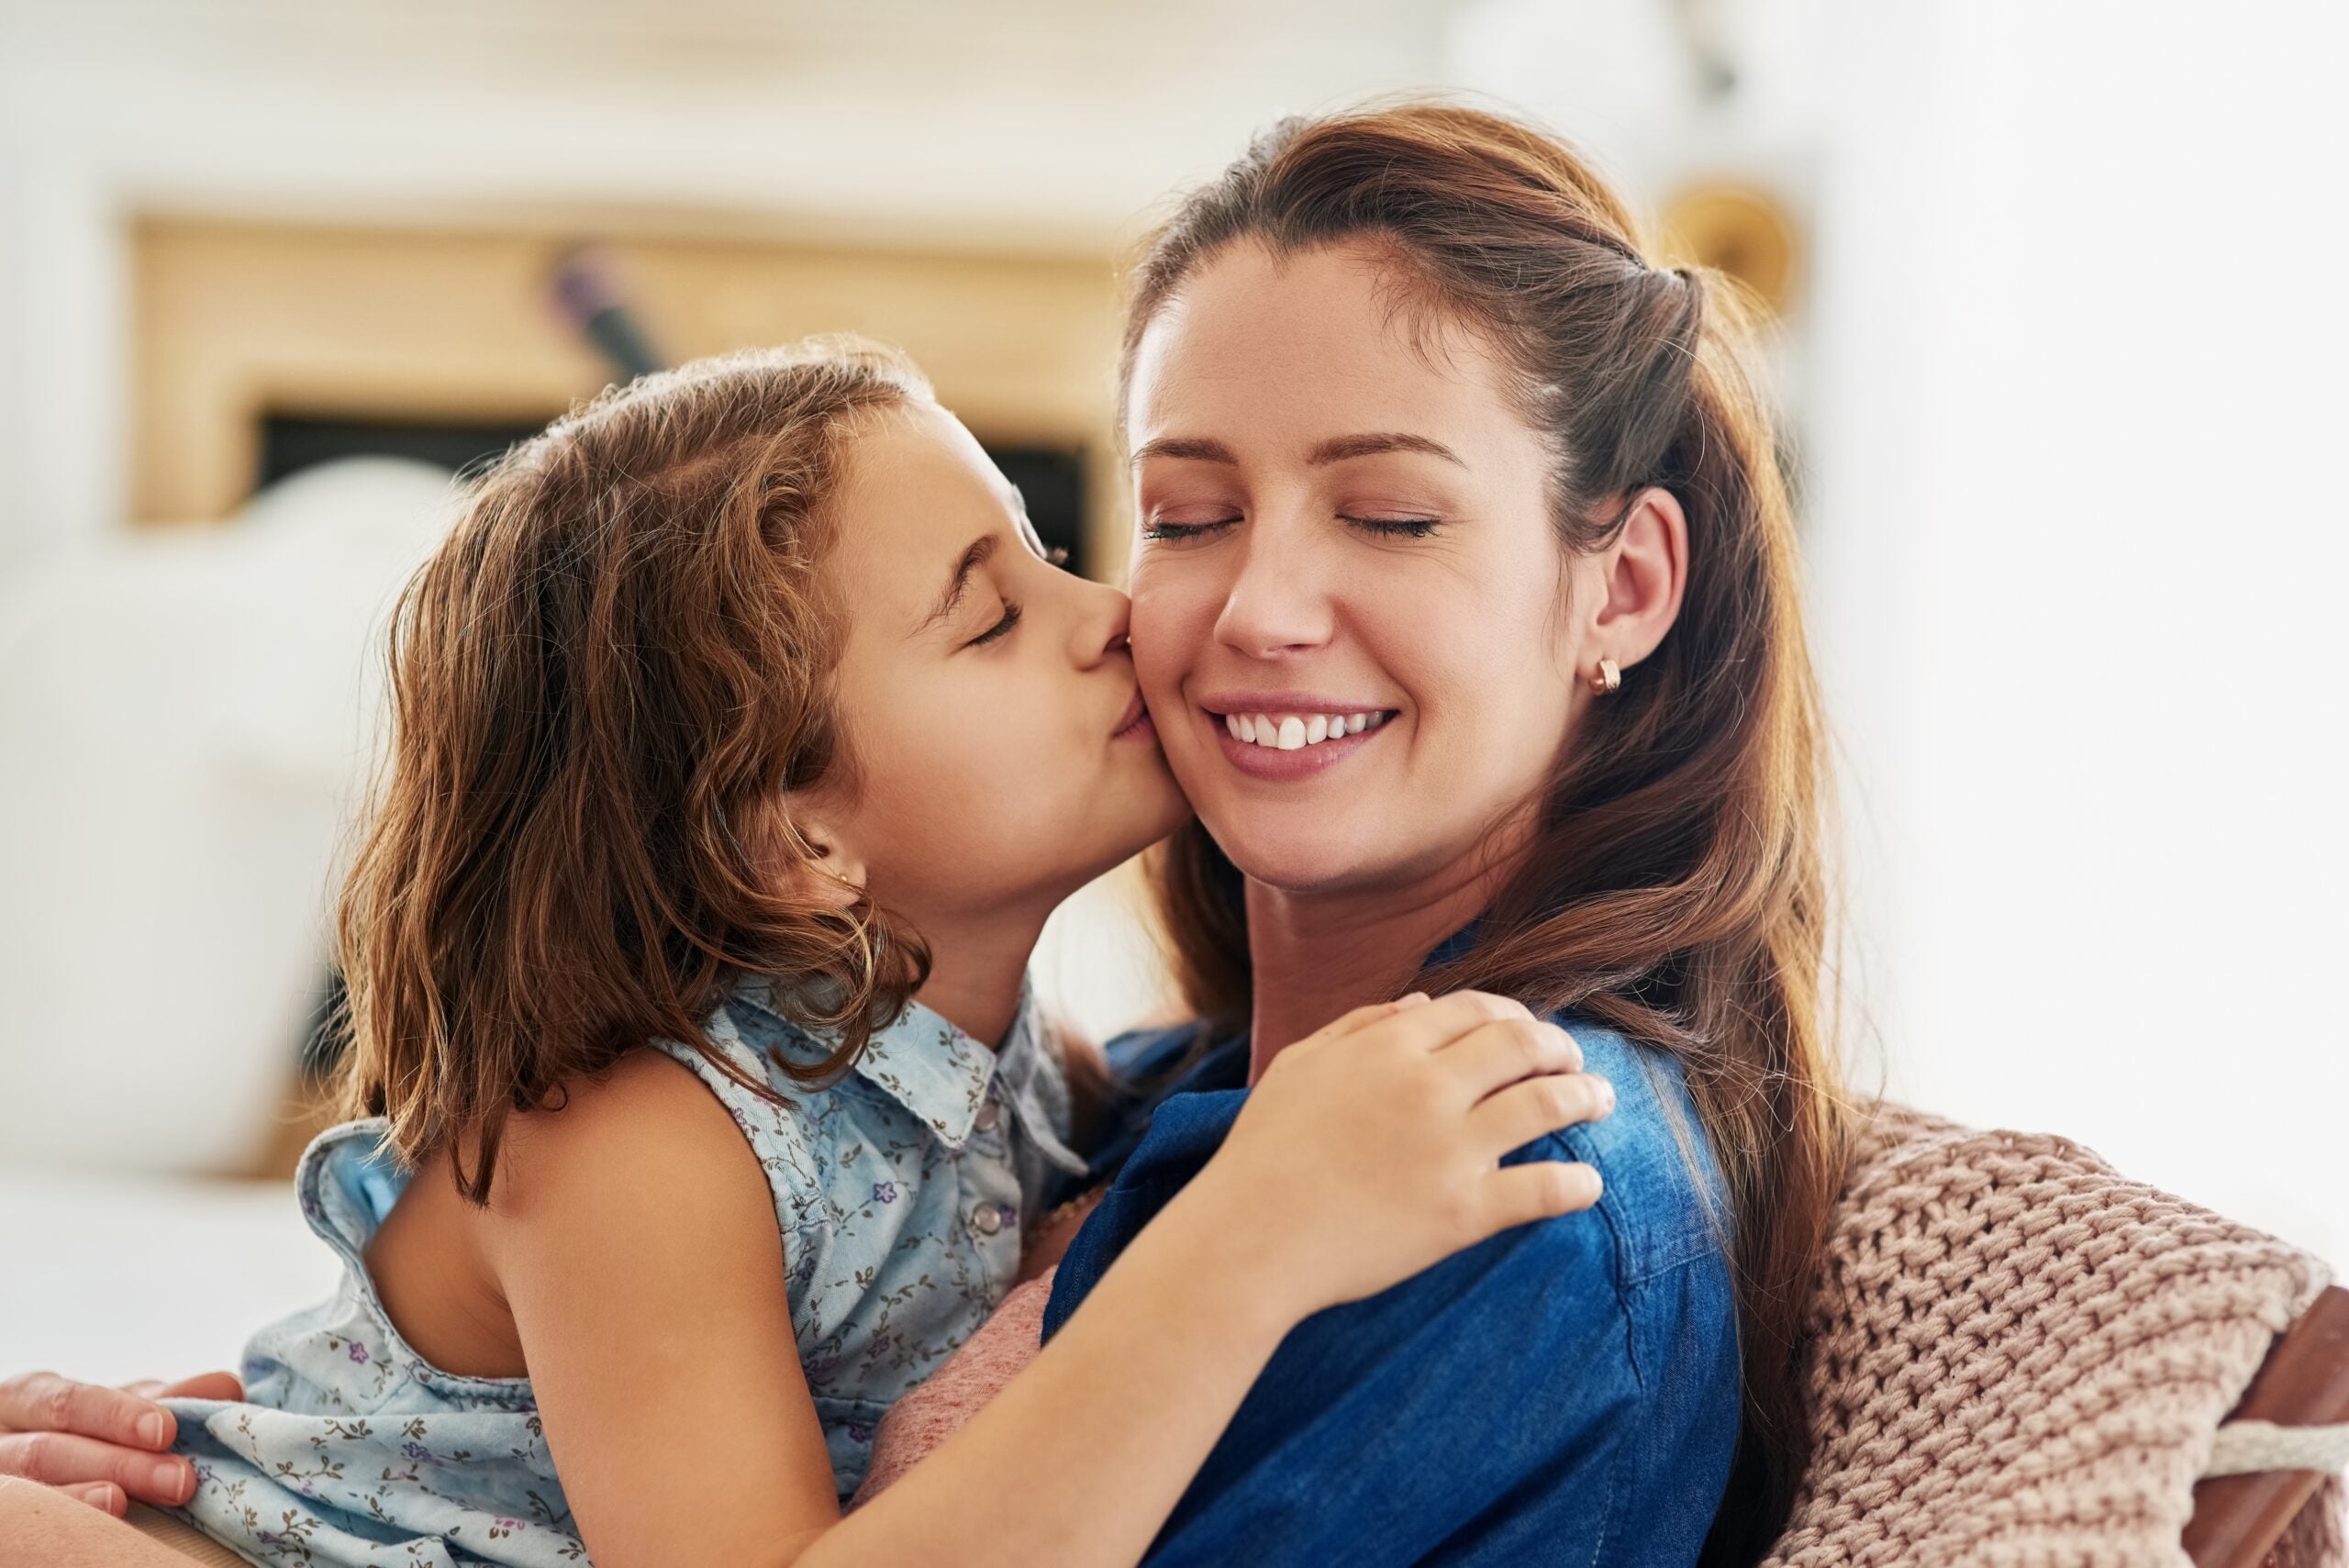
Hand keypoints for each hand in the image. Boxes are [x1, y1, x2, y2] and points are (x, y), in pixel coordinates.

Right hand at [0, 1370, 242, 1515]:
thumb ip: (165, 1399)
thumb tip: (227, 1386)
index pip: (67, 1402)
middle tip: (181, 1480)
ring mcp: (0, 1489)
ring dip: (84, 1499)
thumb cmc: (80, 1433)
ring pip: (32, 1493)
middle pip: (51, 1450)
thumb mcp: (114, 1412)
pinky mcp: (4, 1523)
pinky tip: (92, 1530)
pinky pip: (19, 1527)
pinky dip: (60, 1524)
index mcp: (30, 1398)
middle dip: (119, 1463)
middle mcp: (2, 1439)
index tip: (166, 1430)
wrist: (37, 1461)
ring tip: (123, 1503)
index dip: (116, 1414)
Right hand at [1172, 991, 1611, 1321]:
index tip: (1528, 1033)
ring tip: (1601, 1102)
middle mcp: (1428, 1087)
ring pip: (1546, 1104)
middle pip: (1523, 1045)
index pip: (1476, 1010)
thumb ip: (1358, 1025)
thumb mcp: (1299, 1066)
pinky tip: (1589, 1184)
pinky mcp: (1460, 1213)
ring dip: (1585, 1097)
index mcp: (1389, 1047)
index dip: (1514, 1015)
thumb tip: (1421, 1007)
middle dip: (1561, 1048)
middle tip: (1577, 1063)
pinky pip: (1540, 1190)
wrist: (1250, 1238)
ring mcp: (1449, 1150)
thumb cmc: (1263, 1152)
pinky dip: (1576, 1184)